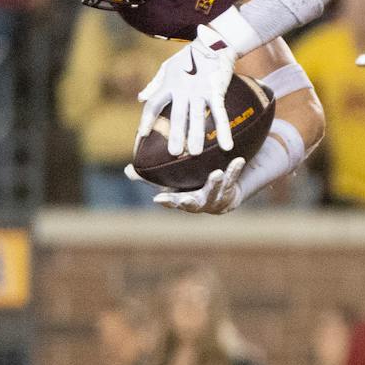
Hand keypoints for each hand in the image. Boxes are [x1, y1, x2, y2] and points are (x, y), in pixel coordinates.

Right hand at [130, 159, 246, 213]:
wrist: (220, 195)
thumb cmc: (190, 187)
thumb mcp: (169, 182)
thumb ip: (149, 177)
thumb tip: (127, 170)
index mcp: (181, 199)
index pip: (171, 201)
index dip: (166, 201)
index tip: (159, 199)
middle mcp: (198, 202)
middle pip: (192, 204)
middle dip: (190, 202)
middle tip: (187, 198)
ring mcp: (214, 198)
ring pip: (215, 192)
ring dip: (215, 184)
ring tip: (217, 173)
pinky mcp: (229, 190)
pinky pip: (232, 180)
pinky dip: (234, 170)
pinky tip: (238, 160)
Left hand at [135, 26, 242, 156]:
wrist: (213, 42)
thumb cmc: (189, 56)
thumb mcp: (168, 68)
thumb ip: (154, 85)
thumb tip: (140, 98)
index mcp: (169, 85)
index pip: (154, 104)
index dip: (147, 119)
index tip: (141, 135)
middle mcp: (183, 90)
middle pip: (177, 115)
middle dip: (176, 134)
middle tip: (174, 153)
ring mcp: (200, 91)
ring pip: (198, 117)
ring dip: (197, 135)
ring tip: (195, 153)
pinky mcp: (216, 91)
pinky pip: (220, 113)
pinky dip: (224, 130)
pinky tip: (226, 146)